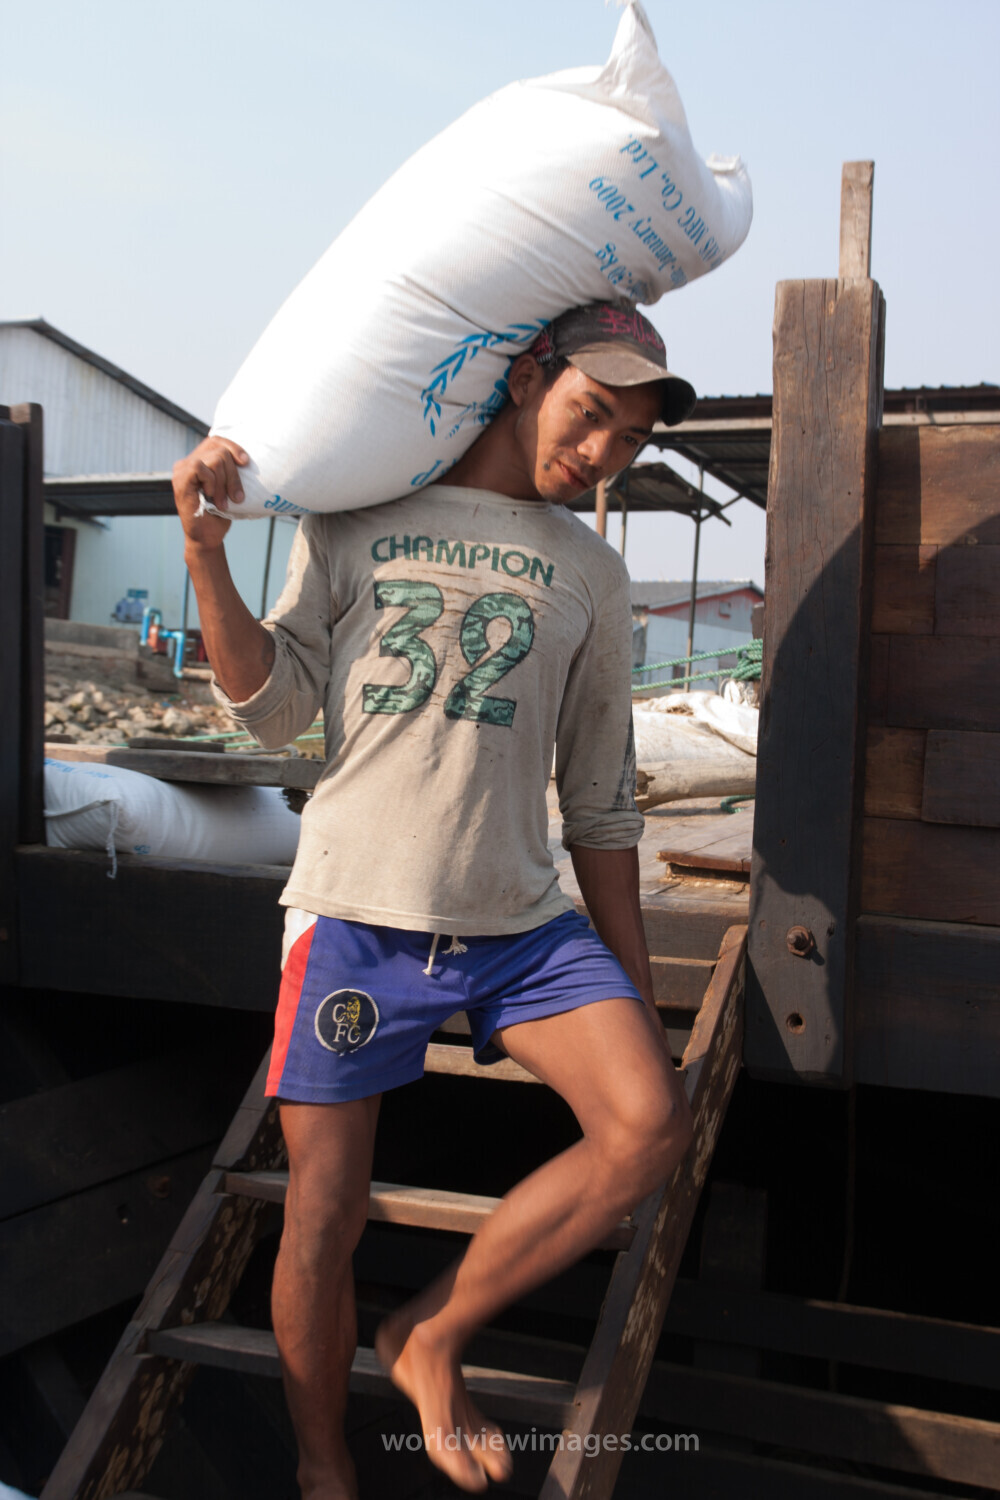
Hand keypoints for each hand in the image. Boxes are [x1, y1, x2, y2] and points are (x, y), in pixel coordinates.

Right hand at [173, 436, 248, 551]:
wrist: (207, 538)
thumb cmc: (218, 515)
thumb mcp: (228, 488)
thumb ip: (228, 471)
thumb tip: (245, 457)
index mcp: (197, 461)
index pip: (216, 441)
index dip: (233, 447)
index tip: (246, 462)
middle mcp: (187, 463)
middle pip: (219, 449)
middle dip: (234, 474)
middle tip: (236, 497)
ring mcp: (181, 470)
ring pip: (215, 459)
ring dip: (225, 482)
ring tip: (223, 501)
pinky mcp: (180, 480)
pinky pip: (201, 468)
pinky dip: (212, 483)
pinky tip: (210, 496)